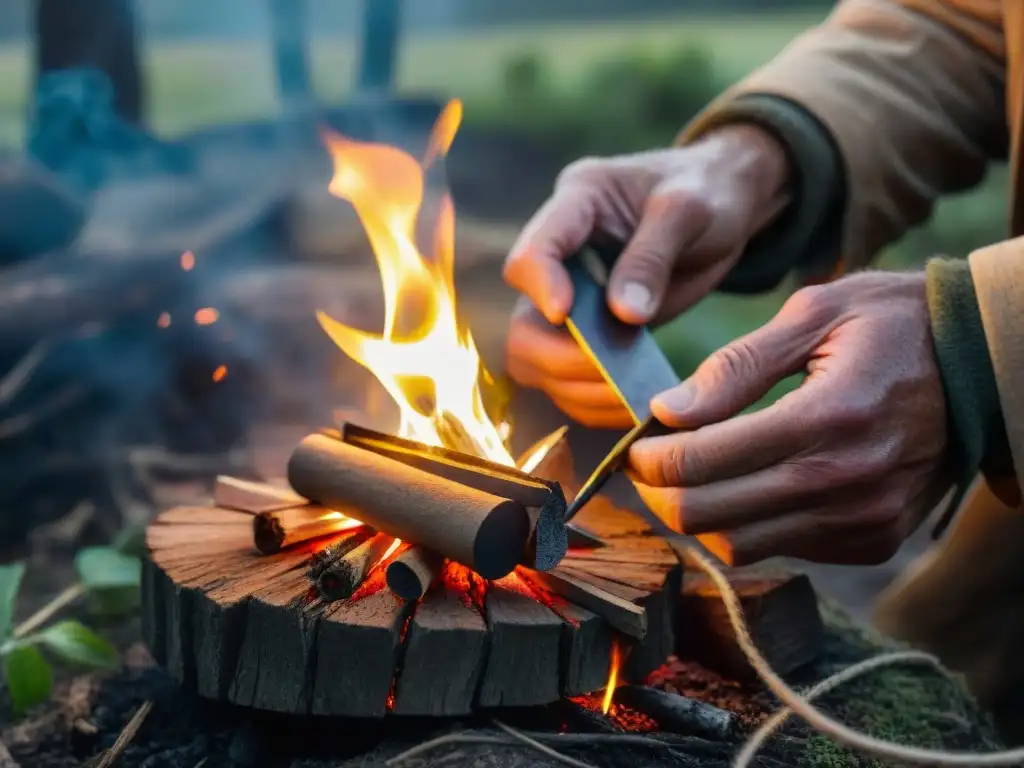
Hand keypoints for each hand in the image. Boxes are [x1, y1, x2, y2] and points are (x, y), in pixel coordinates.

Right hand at [504, 126, 788, 428]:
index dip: (540, 289)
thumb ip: (653, 256)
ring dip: (578, 388)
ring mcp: (570, 300)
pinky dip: (596, 401)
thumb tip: (624, 316)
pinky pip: (569, 383)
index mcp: (576, 203)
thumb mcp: (690, 209)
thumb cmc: (706, 190)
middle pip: (523, 326)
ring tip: (630, 396)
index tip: (567, 315)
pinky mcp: (588, 333)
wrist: (722, 201)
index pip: (532, 254)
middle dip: (561, 358)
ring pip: (537, 364)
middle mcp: (560, 256)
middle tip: (612, 372)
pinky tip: (632, 403)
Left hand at [627, 272, 950, 565]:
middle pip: (710, 517)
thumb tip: (667, 410)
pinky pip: (782, 550)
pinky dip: (748, 525)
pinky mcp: (872, 540)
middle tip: (646, 467)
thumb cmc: (896, 324)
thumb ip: (736, 366)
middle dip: (660, 495)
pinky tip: (746, 486)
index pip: (704, 460)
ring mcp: (862, 520)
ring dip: (699, 516)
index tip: (635, 444)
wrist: (986, 366)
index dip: (651, 458)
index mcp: (828, 417)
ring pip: (740, 546)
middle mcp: (846, 482)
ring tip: (689, 476)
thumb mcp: (816, 314)